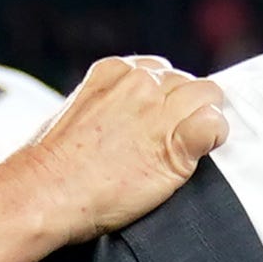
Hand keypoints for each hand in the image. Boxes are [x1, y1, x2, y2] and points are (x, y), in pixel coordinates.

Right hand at [0, 57, 232, 261]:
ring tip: (186, 148)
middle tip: (172, 139)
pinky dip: (214, 137)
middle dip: (185, 107)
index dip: (165, 98)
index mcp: (114, 70)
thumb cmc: (53, 164)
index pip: (160, 71)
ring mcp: (158, 109)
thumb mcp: (75, 111)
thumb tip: (124, 117)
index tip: (158, 120)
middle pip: (187, 82)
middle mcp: (140, 82)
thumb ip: (108, 103)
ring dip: (203, 119)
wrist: (48, 192)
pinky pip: (214, 125)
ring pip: (208, 96)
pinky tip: (197, 153)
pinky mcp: (174, 141)